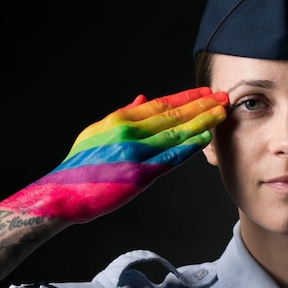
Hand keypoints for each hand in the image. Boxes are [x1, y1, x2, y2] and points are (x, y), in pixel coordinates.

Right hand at [0, 87, 227, 222]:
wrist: (64, 194)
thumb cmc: (79, 166)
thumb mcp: (96, 132)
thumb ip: (121, 115)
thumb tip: (142, 98)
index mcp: (120, 121)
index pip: (161, 104)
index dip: (186, 97)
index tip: (205, 93)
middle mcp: (130, 133)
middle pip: (174, 115)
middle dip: (201, 105)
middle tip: (223, 97)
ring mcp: (136, 153)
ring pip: (176, 134)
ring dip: (201, 122)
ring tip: (221, 114)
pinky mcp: (140, 175)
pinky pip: (170, 159)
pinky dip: (188, 148)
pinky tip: (204, 139)